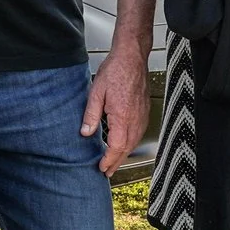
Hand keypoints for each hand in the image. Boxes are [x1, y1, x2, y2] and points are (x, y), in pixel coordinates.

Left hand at [79, 42, 148, 175]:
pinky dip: (131, 143)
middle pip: (127, 148)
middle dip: (116, 162)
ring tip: (114, 161)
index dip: (109, 160)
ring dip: (124, 154)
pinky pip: (139, 133)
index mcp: (122, 117)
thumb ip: (91, 115)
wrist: (132, 57)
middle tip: (107, 171)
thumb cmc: (116, 71)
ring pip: (134, 142)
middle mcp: (135, 119)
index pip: (116, 147)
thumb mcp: (96, 92)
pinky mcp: (144, 111)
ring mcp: (142, 115)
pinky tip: (125, 143)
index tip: (102, 168)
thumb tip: (85, 133)